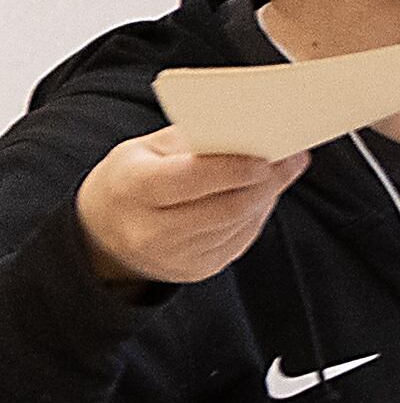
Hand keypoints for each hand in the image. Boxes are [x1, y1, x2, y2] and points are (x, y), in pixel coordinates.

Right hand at [75, 127, 309, 288]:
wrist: (103, 234)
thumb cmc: (130, 180)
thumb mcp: (145, 149)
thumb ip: (194, 140)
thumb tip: (250, 133)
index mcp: (133, 188)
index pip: (191, 178)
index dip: (233, 168)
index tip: (265, 155)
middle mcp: (150, 229)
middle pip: (226, 206)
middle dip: (266, 180)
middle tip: (292, 157)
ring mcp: (174, 256)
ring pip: (239, 223)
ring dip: (267, 195)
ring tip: (283, 170)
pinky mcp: (196, 270)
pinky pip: (240, 239)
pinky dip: (257, 214)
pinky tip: (263, 194)